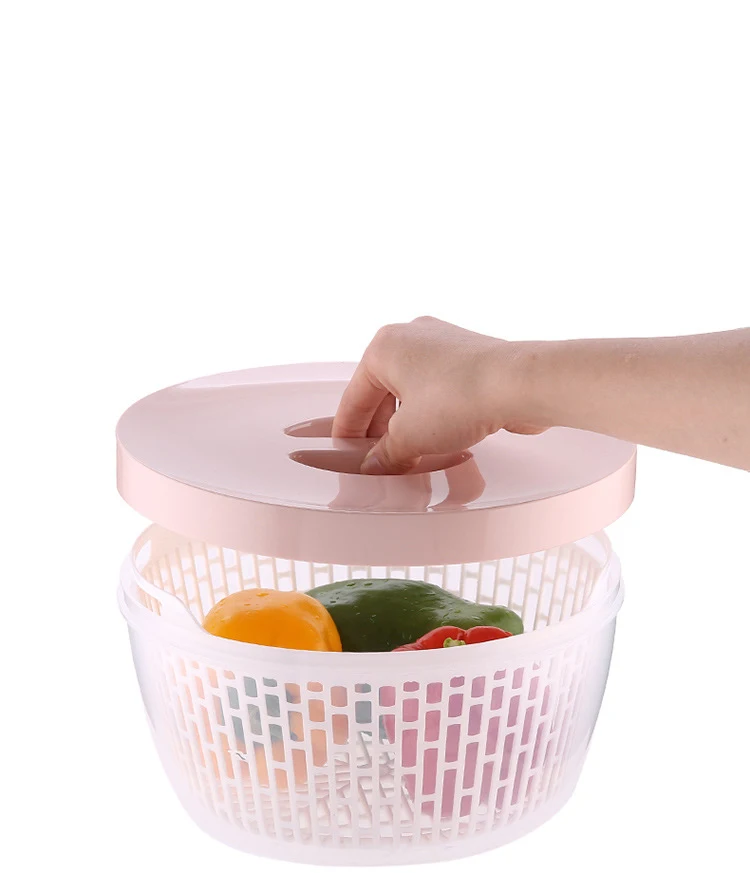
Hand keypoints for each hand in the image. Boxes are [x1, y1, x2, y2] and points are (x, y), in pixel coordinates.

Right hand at [332, 316, 545, 473]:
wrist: (517, 385)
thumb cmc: (460, 396)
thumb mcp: (409, 437)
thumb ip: (385, 454)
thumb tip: (377, 463)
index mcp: (384, 347)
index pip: (355, 396)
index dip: (348, 429)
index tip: (345, 449)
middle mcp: (412, 337)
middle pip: (383, 391)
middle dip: (380, 427)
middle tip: (378, 456)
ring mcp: (443, 343)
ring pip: (412, 388)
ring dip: (406, 421)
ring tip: (408, 451)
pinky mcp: (469, 356)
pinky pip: (439, 387)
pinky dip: (432, 412)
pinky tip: (437, 436)